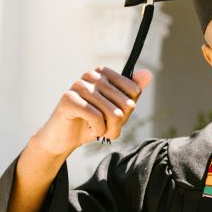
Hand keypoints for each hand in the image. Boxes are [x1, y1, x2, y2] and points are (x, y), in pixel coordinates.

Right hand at [30, 67, 152, 159]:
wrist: (63, 139)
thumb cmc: (91, 123)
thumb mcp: (116, 109)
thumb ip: (132, 92)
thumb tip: (148, 73)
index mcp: (104, 73)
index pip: (134, 91)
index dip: (128, 111)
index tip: (115, 117)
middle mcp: (92, 75)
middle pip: (126, 103)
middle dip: (120, 124)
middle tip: (107, 129)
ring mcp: (79, 85)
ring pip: (113, 113)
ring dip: (109, 130)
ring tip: (99, 132)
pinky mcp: (69, 99)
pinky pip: (97, 117)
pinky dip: (98, 130)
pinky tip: (91, 131)